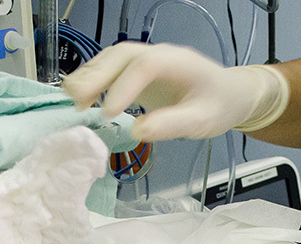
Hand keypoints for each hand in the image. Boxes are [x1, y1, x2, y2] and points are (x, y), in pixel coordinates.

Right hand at [62, 42, 287, 140]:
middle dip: (97, 74)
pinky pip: (113, 69)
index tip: (110, 113)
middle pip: (122, 55)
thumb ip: (173, 125)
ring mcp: (148, 61)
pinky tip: (82, 99)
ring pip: (113, 59)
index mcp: (179, 62)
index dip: (125, 87)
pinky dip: (95, 80)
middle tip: (75, 97)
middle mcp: (160, 55)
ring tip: (71, 98)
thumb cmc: (218, 106)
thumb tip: (138, 131)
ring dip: (90, 75)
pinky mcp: (139, 72)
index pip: (146, 66)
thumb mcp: (203, 121)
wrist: (228, 94)